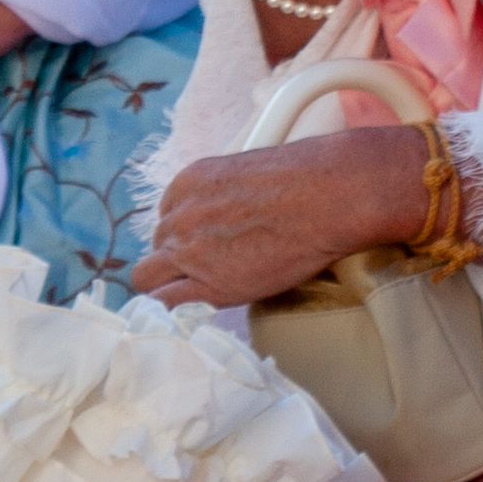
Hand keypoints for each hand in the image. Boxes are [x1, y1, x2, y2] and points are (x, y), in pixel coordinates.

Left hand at [131, 124, 436, 309]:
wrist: (334, 195)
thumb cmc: (312, 177)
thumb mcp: (252, 171)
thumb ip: (227, 192)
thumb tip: (233, 210)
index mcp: (189, 180)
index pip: (168, 214)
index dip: (188, 231)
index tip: (212, 241)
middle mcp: (180, 213)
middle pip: (157, 245)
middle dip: (179, 257)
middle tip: (215, 265)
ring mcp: (188, 250)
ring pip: (148, 277)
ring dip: (174, 282)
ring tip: (210, 287)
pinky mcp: (206, 284)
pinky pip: (162, 305)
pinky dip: (172, 310)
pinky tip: (193, 309)